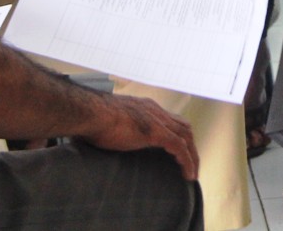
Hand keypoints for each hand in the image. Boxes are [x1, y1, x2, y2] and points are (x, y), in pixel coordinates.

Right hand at [82, 94, 198, 179]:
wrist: (90, 113)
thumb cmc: (92, 119)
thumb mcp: (110, 122)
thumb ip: (118, 128)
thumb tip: (110, 140)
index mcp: (145, 107)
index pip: (170, 120)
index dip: (178, 136)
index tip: (179, 153)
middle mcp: (155, 110)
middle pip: (183, 127)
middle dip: (190, 146)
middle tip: (191, 165)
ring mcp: (156, 120)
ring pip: (186, 137)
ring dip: (192, 155)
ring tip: (192, 173)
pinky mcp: (156, 131)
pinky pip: (179, 147)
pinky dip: (187, 161)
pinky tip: (188, 174)